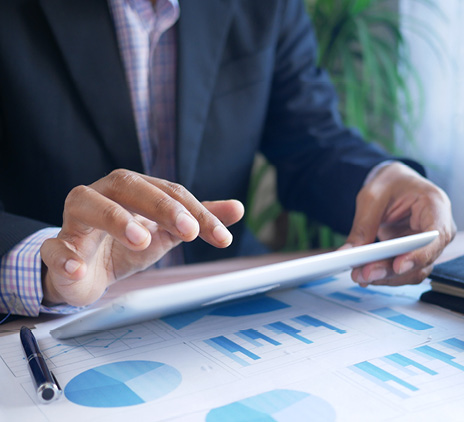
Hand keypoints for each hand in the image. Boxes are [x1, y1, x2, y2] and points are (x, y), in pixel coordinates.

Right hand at [40, 169, 244, 306]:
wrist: (88, 271)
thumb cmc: (127, 245)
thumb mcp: (168, 231)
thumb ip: (199, 218)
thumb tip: (239, 208)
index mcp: (132, 190)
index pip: (168, 191)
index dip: (195, 212)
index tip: (220, 236)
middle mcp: (103, 195)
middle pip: (129, 186)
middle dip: (160, 205)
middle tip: (188, 229)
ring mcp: (76, 220)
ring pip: (87, 204)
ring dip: (115, 219)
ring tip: (141, 241)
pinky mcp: (57, 247)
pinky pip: (54, 248)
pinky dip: (64, 257)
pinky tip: (78, 269)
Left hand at [342, 162, 455, 286]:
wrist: (394, 185)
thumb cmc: (390, 184)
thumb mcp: (372, 197)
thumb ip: (363, 225)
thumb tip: (348, 252)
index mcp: (435, 205)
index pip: (435, 236)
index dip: (418, 254)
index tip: (398, 265)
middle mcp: (438, 230)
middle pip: (422, 259)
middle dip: (391, 270)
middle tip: (364, 274)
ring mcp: (428, 246)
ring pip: (412, 271)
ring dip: (385, 277)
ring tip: (359, 275)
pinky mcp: (414, 256)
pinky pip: (401, 272)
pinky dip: (383, 275)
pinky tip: (364, 275)